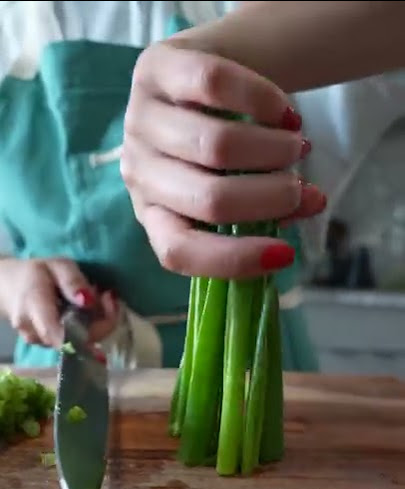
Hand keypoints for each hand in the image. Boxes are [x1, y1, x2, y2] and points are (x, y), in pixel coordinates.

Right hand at [0, 257, 117, 348]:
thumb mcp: (57, 265)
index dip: (94, 330)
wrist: (10, 286)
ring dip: (95, 324)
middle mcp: (36, 333)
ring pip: (79, 343)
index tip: (110, 305)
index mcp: (35, 310)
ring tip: (96, 298)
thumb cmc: (37, 273)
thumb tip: (89, 302)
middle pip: (79, 341)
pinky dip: (86, 328)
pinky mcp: (47, 346)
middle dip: (101, 322)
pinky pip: (74, 342)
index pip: (64, 336)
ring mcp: (41, 343)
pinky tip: (86, 310)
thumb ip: (73, 281)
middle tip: (107, 295)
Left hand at [121, 42, 325, 278]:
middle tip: (299, 187)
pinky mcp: (152, 69)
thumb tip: (313, 203)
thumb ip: (274, 209)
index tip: (287, 254)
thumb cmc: (224, 156)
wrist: (205, 86)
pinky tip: (285, 116)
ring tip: (297, 149)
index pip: (180, 251)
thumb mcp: (240, 190)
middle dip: (271, 198)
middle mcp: (139, 175)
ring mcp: (139, 122)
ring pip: (215, 145)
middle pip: (210, 199)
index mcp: (154, 217)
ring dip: (273, 152)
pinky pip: (215, 87)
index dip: (234, 260)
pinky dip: (265, 103)